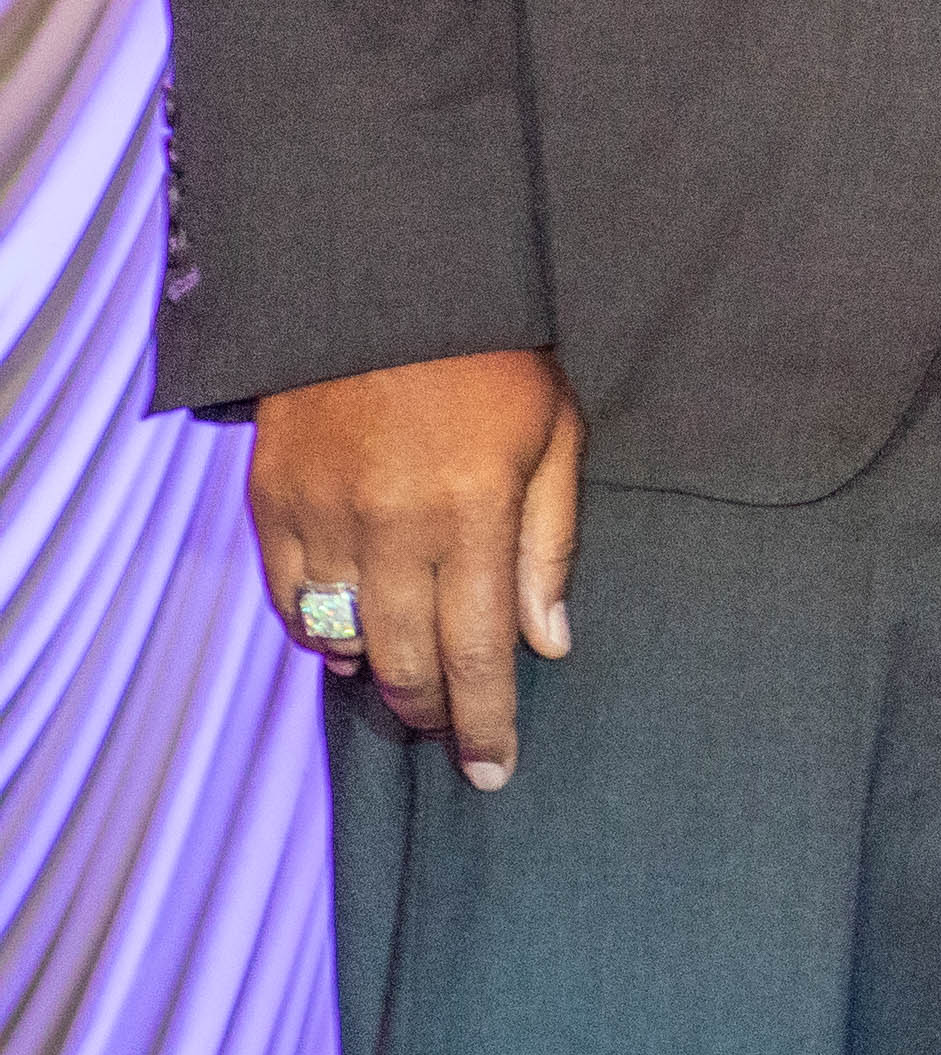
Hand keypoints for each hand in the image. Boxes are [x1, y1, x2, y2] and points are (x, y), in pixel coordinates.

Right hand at [252, 348, 580, 785]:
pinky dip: (319, 632)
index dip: (486, 719)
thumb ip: (551, 545)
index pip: (480, 649)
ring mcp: (324, 518)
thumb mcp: (554, 436)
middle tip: (454, 734)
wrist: (383, 283)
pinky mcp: (272, 503)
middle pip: (406, 661)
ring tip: (408, 690)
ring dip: (377, 677)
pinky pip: (291, 601)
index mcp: (473, 512)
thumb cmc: (492, 359)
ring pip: (343, 641)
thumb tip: (551, 643)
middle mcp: (393, 527)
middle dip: (433, 712)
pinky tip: (347, 639)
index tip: (493, 771)